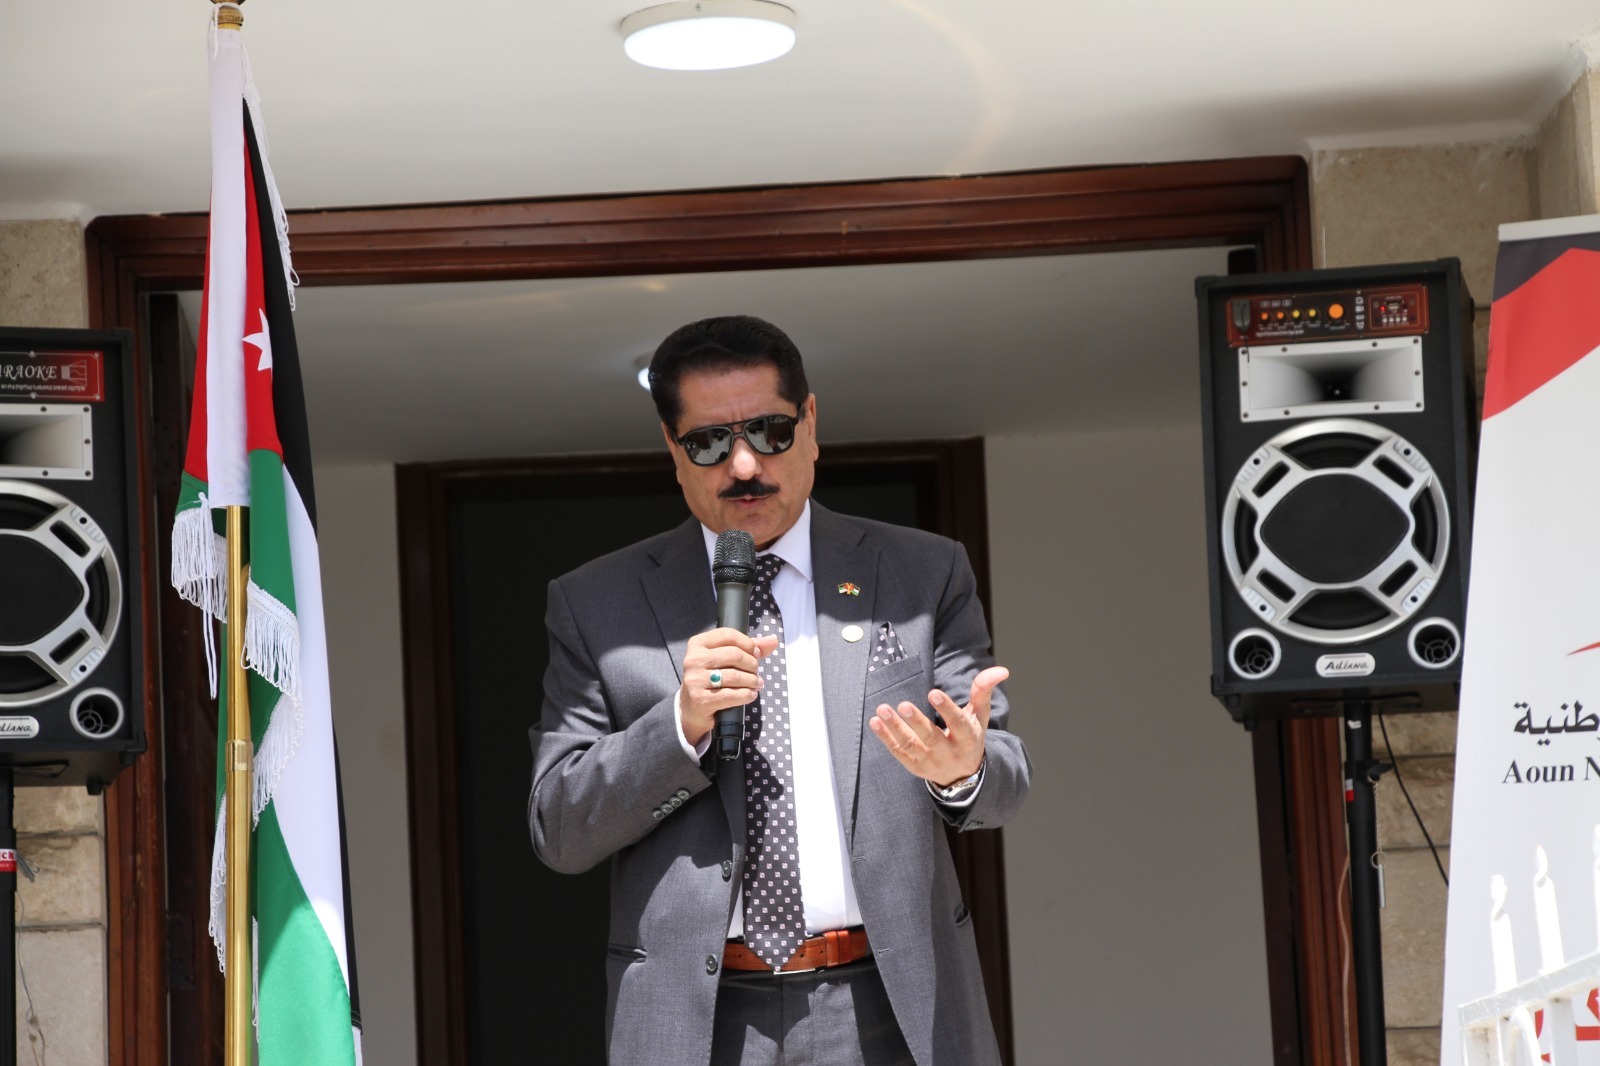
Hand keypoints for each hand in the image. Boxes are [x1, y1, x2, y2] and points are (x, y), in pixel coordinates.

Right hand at [679, 628, 779, 745]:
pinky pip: (732, 695)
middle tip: (756, 673)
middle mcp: (693, 660)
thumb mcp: (724, 660)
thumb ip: (748, 648)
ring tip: (756, 684)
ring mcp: (695, 680)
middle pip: (734, 655)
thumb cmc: (711, 679)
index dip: (747, 644)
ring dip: (752, 681)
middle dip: (752, 664)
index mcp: (697, 644)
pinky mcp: (700, 699)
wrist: (692, 708)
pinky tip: (750, 695)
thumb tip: (773, 641)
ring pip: (735, 676)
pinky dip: (746, 695)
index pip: (728, 635)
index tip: (756, 654)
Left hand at [868, 666, 1008, 786]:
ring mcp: (930, 762)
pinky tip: (875, 722)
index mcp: (968, 739)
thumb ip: (983, 691)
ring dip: (895, 728)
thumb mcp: (980, 716)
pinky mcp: (914, 766)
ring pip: (911, 746)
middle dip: (917, 722)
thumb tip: (1001, 670)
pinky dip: (886, 738)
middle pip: (932, 738)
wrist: (962, 776)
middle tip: (903, 704)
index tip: (933, 693)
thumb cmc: (970, 736)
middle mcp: (949, 753)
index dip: (946, 709)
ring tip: (882, 710)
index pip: (958, 724)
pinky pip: (898, 752)